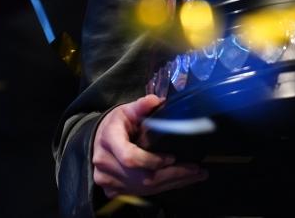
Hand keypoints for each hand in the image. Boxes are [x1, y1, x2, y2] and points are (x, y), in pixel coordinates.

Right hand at [92, 95, 208, 199]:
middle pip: (142, 178)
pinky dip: (162, 188)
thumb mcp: (126, 111)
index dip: (152, 161)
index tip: (172, 157)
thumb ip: (141, 106)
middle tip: (197, 170)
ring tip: (195, 175)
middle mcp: (105, 163)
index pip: (130, 157)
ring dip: (172, 183)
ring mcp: (107, 180)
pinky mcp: (112, 190)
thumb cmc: (115, 124)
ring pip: (144, 189)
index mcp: (109, 140)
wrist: (97, 141)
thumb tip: (156, 100)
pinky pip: (141, 193)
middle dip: (173, 175)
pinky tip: (179, 181)